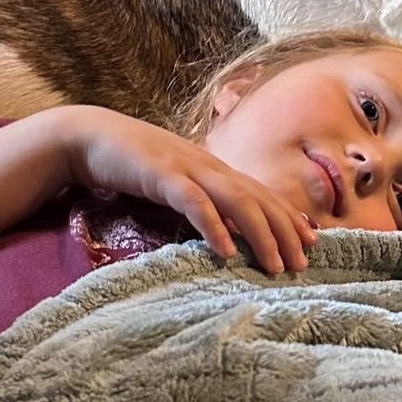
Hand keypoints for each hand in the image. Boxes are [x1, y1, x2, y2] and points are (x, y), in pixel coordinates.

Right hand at [58, 106, 313, 275]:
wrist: (90, 137)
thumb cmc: (133, 164)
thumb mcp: (174, 182)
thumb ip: (200, 200)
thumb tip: (224, 230)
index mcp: (214, 168)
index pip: (261, 194)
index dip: (288, 217)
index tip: (312, 243)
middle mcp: (209, 166)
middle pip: (259, 199)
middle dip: (285, 231)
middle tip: (304, 264)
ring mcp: (187, 168)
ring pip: (236, 201)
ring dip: (261, 234)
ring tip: (276, 265)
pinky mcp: (161, 175)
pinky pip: (194, 202)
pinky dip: (214, 226)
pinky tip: (227, 251)